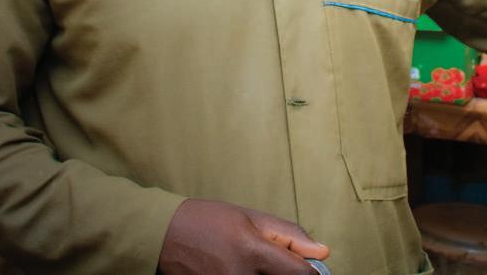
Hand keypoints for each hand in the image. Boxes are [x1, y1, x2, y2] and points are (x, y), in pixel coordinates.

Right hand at [158, 198, 328, 274]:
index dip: (310, 273)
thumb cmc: (208, 220)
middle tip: (270, 263)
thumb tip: (322, 253)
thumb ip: (289, 236)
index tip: (307, 268)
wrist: (163, 236)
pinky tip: (240, 270)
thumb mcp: (250, 217)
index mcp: (253, 252)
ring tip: (251, 264)